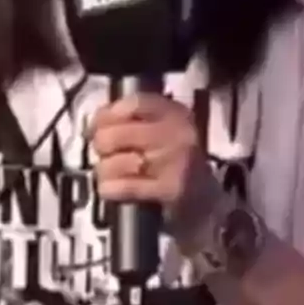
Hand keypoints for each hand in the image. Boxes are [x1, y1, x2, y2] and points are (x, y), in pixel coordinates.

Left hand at [88, 93, 222, 241]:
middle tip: (105, 153)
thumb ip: (135, 118)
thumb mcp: (164, 128)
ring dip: (104, 170)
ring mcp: (173, 163)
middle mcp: (176, 134)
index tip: (96, 126)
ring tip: (112, 173)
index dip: (106, 114)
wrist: (207, 200)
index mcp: (175, 113)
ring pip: (113, 163)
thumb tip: (96, 120)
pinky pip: (122, 187)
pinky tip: (111, 189)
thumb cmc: (177, 160)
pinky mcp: (169, 191)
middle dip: (101, 146)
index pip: (134, 103)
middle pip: (115, 135)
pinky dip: (109, 189)